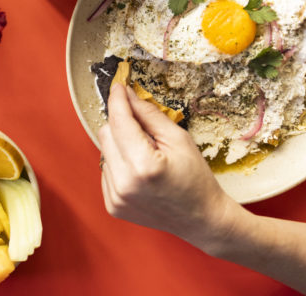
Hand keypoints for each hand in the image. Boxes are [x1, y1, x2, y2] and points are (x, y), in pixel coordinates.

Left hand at [98, 84, 240, 249]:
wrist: (202, 219)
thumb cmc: (195, 179)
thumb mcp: (179, 139)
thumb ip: (149, 114)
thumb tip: (127, 94)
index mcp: (143, 165)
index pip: (119, 121)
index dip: (118, 100)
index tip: (118, 86)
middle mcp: (124, 183)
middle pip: (106, 133)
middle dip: (121, 123)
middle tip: (144, 128)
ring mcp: (115, 197)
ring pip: (104, 151)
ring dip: (120, 146)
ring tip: (146, 156)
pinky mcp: (112, 204)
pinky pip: (106, 170)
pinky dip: (119, 164)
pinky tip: (140, 172)